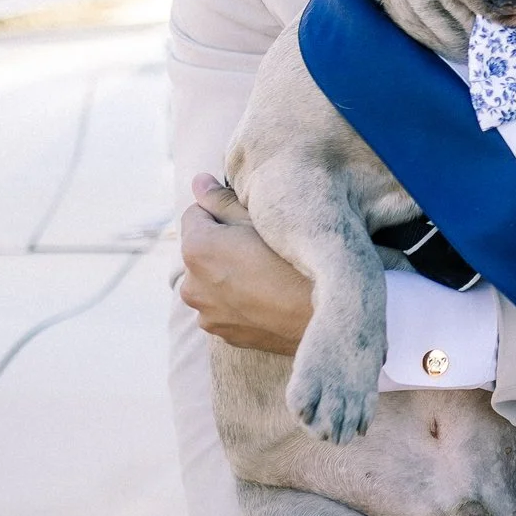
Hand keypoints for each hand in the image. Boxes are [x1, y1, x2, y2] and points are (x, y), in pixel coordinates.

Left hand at [180, 174, 312, 354]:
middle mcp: (191, 284)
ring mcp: (206, 313)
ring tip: (264, 277)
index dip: (221, 212)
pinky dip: (236, 302)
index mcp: (196, 248)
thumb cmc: (295, 261)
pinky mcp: (222, 334)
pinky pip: (223, 307)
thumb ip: (222, 200)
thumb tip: (198, 181)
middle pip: (200, 251)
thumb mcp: (261, 221)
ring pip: (211, 281)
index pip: (194, 214)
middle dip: (220, 246)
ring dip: (226, 276)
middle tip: (259, 248)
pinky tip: (265, 299)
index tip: (248, 221)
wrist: (324, 316)